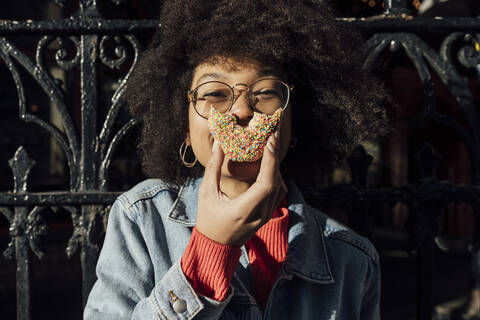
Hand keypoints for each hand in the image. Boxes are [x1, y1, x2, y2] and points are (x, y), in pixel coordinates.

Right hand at [195, 129, 287, 246]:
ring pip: (280, 187)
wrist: (215, 245)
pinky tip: (268, 165)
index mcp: (245, 209)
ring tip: (270, 147)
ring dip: (276, 166)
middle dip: (275, 156)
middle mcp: (260, 213)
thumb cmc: (208, 219)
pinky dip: (275, 176)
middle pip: (276, 181)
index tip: (270, 140)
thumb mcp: (206, 192)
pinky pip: (277, 193)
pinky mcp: (267, 215)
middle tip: (273, 135)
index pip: (266, 182)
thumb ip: (213, 167)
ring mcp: (266, 216)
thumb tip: (219, 143)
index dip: (271, 160)